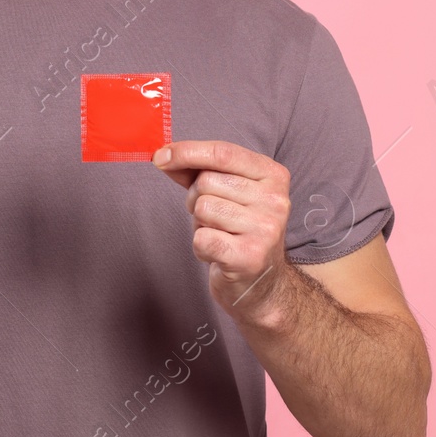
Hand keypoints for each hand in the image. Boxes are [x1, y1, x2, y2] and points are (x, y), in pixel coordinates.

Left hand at [154, 140, 290, 316]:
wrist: (262, 285)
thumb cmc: (239, 231)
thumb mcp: (227, 193)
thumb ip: (198, 171)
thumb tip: (163, 156)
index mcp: (273, 175)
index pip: (223, 152)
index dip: (187, 152)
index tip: (160, 156)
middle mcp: (275, 200)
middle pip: (207, 181)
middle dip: (196, 199)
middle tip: (212, 218)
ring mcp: (265, 229)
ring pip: (203, 208)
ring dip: (200, 224)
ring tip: (220, 235)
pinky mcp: (249, 257)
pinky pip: (201, 238)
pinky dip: (201, 248)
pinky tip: (218, 253)